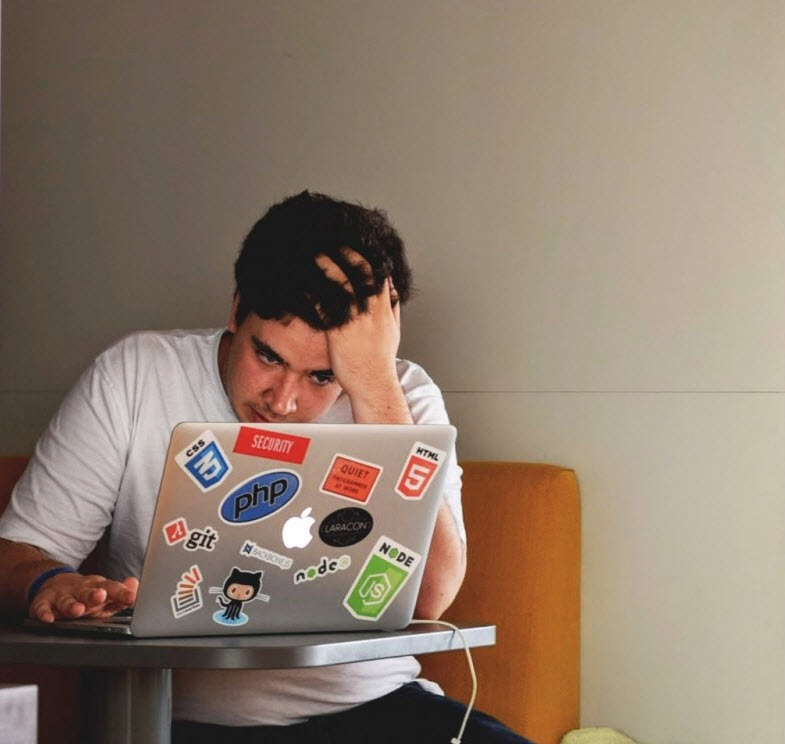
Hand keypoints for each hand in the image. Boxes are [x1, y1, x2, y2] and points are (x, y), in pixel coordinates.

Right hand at [29, 572, 138, 622]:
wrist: (55, 584)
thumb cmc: (86, 593)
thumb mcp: (105, 593)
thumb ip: (120, 593)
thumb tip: (136, 585)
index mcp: (98, 587)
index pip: (112, 588)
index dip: (122, 593)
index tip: (132, 597)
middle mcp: (80, 590)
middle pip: (88, 592)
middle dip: (94, 595)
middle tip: (101, 596)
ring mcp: (62, 596)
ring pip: (66, 601)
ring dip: (71, 605)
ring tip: (77, 610)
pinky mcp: (43, 602)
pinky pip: (42, 608)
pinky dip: (44, 613)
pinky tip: (48, 618)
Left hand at [315, 250, 405, 416]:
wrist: (373, 383)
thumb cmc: (380, 361)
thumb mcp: (393, 331)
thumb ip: (392, 308)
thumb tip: (393, 291)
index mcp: (384, 308)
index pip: (378, 273)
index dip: (365, 256)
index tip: (354, 245)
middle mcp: (371, 310)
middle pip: (360, 271)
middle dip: (346, 253)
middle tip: (332, 241)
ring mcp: (355, 320)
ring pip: (342, 283)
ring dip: (327, 265)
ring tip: (314, 253)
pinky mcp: (339, 331)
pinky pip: (325, 305)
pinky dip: (314, 291)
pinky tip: (303, 283)